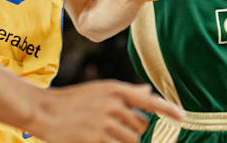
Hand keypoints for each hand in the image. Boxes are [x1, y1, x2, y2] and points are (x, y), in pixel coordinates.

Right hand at [28, 81, 183, 142]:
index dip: (168, 109)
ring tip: (104, 135)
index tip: (183, 116)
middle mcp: (113, 104)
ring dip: (123, 142)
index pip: (148, 100)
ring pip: (132, 140)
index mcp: (114, 89)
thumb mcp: (99, 91)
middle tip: (114, 129)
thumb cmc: (71, 101)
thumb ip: (125, 93)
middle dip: (134, 132)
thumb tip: (147, 91)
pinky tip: (98, 139)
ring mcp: (105, 122)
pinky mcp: (97, 138)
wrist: (43, 110)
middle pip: (141, 126)